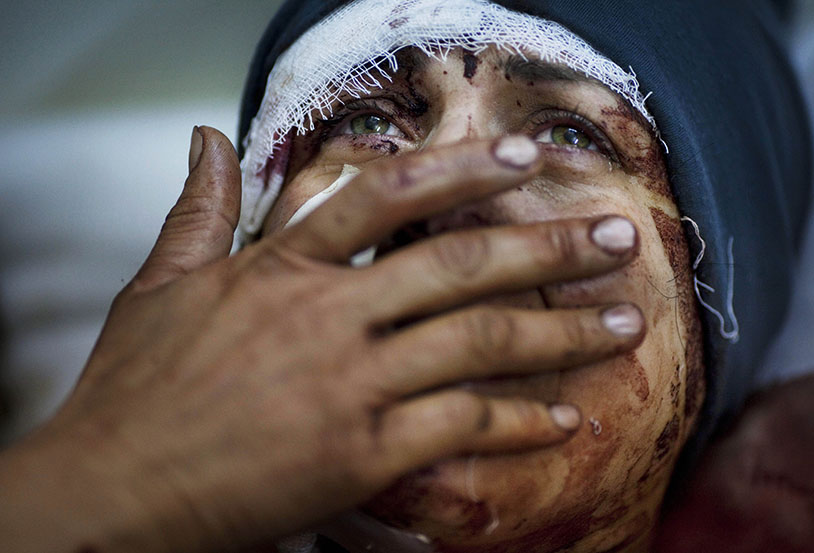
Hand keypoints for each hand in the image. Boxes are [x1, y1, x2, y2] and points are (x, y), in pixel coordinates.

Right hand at [0, 127, 642, 552]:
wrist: (108, 491)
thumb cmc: (132, 390)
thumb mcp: (157, 284)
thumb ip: (197, 209)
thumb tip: (204, 138)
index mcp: (280, 267)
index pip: (387, 197)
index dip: (463, 170)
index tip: (526, 159)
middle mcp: (326, 316)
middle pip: (459, 265)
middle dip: (548, 247)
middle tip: (618, 239)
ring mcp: (348, 385)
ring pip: (477, 344)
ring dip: (559, 333)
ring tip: (623, 323)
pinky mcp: (360, 455)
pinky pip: (460, 428)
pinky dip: (517, 423)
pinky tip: (564, 419)